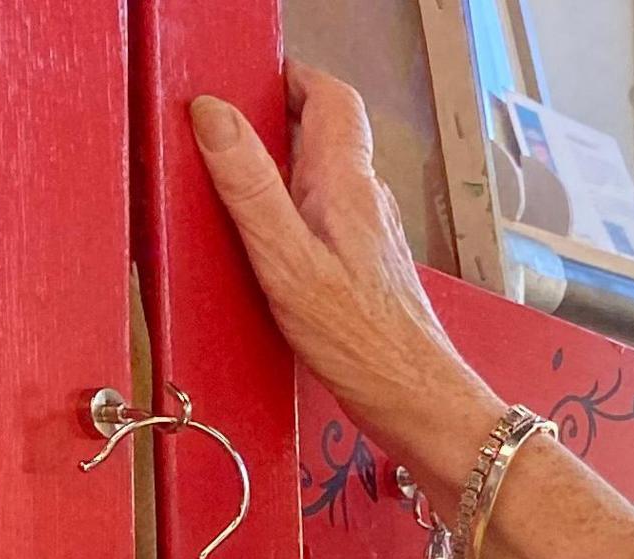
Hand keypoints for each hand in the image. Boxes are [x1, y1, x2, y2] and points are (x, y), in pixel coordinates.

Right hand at [190, 65, 499, 489]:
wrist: (418, 404)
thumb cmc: (361, 343)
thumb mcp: (287, 259)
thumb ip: (251, 186)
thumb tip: (214, 115)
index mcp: (347, 186)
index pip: (333, 101)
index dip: (294, 77)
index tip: (248, 77)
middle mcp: (366, 203)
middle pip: (327, 135)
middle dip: (278, 117)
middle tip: (225, 122)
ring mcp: (370, 238)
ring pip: (326, 179)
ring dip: (283, 166)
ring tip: (232, 174)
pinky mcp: (366, 271)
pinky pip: (326, 220)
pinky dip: (293, 211)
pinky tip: (266, 238)